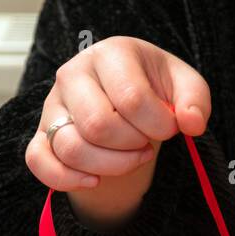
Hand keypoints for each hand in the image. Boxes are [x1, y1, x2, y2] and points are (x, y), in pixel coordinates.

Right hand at [25, 36, 210, 226]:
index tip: (170, 128)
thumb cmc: (155, 88)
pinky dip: (66, 179)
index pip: (131, 99)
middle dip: (132, 145)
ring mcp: (52, 104)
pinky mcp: (41, 133)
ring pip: (70, 147)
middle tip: (147, 143)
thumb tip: (191, 124)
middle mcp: (73, 74)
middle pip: (98, 125)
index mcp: (110, 54)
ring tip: (132, 159)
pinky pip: (39, 161)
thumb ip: (196, 100)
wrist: (126, 98)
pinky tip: (95, 181)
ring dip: (110, 166)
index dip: (158, 125)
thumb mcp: (184, 85)